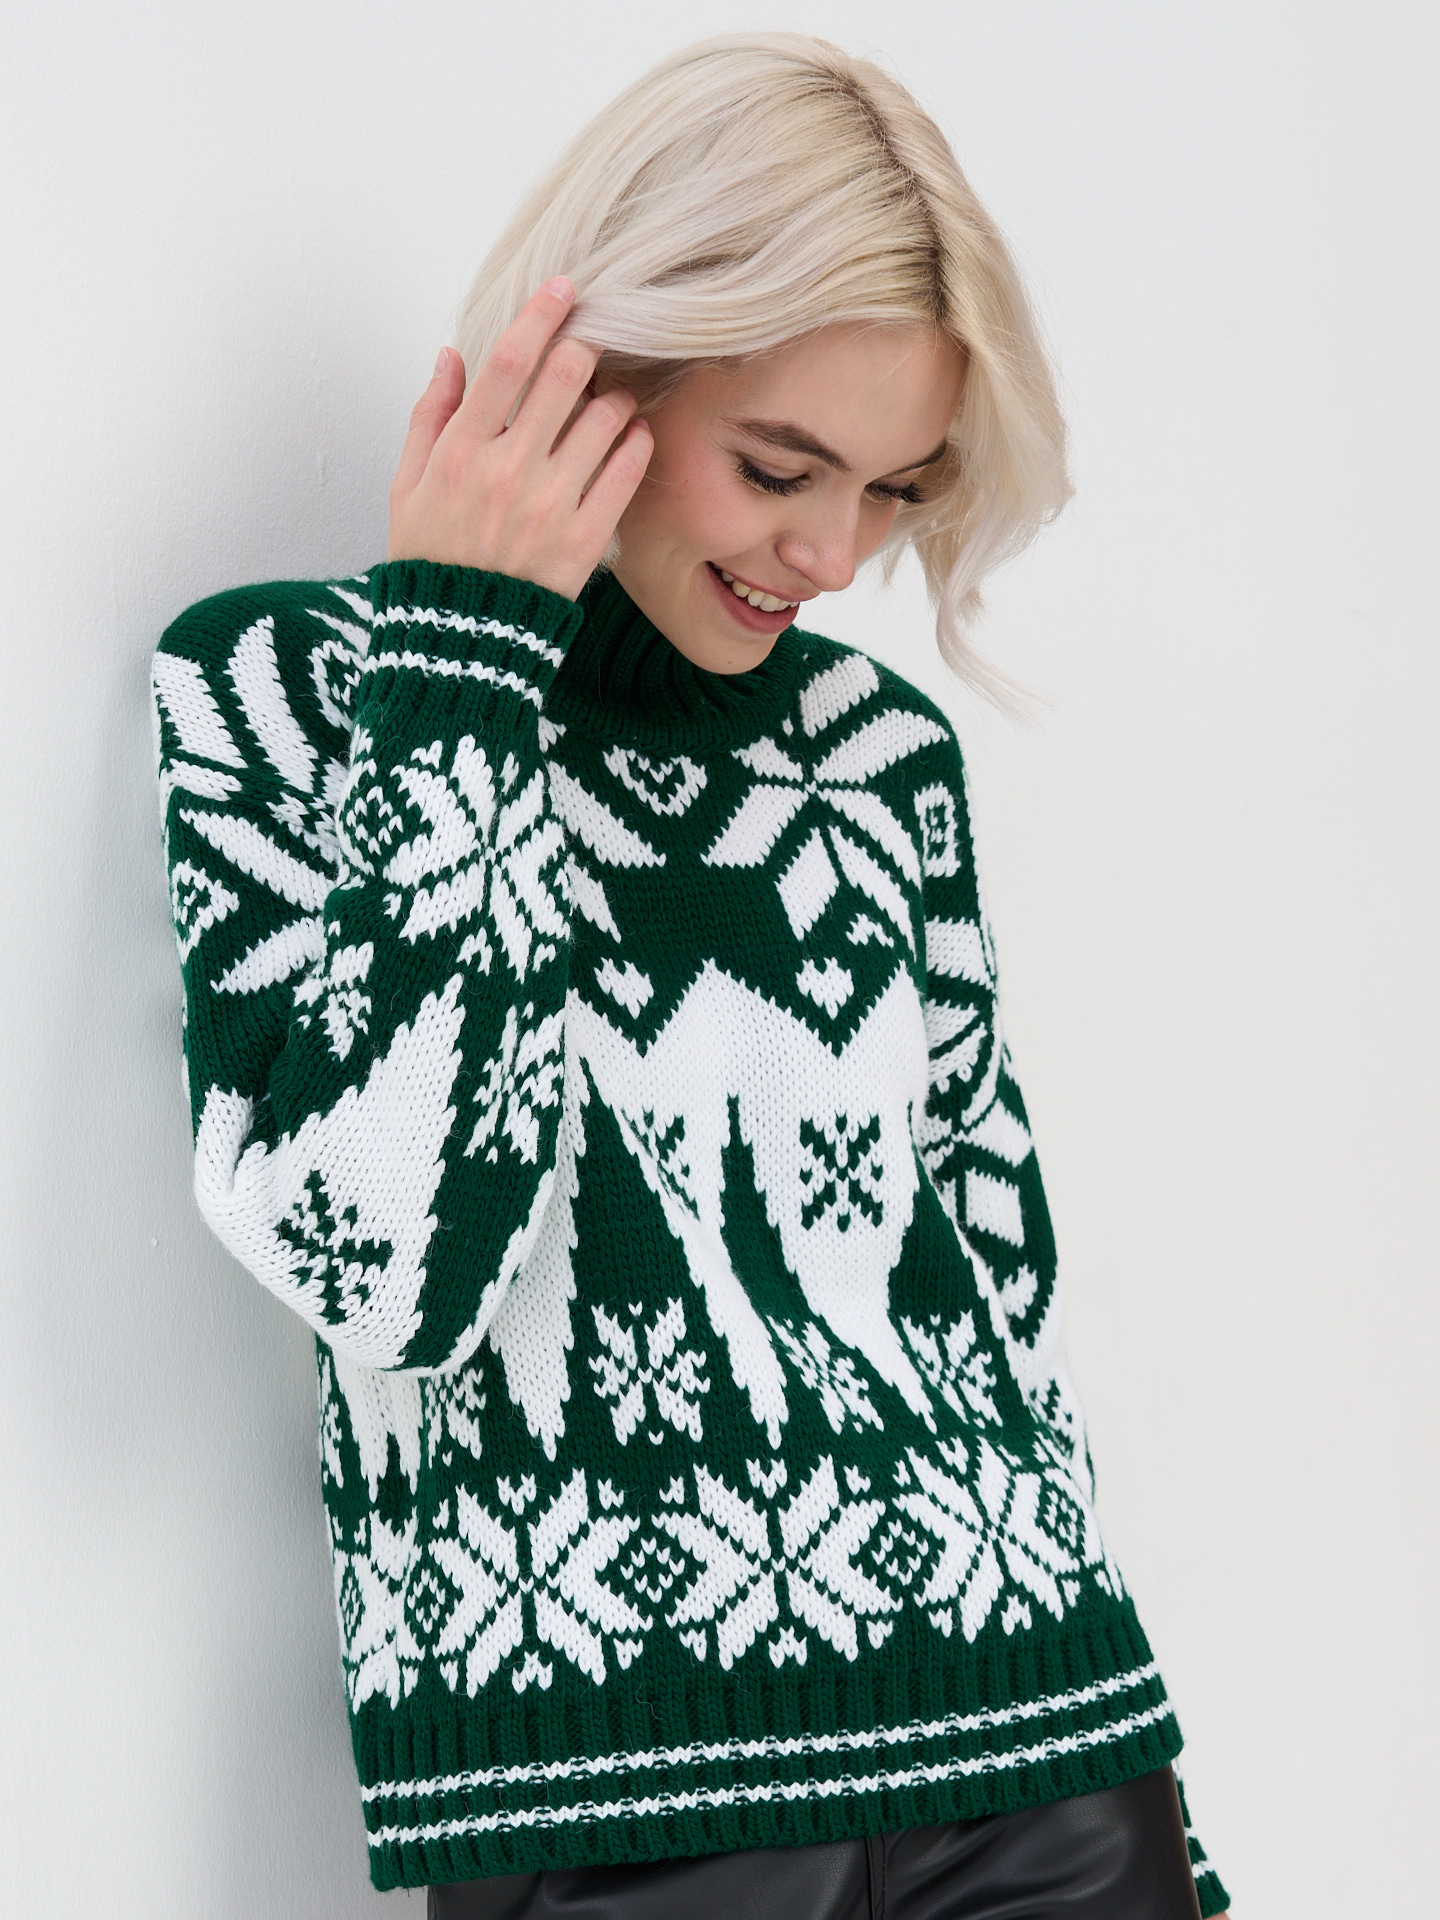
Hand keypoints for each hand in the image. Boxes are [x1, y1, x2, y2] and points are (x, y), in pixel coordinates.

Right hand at [387, 278, 652, 600]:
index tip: (568, 288)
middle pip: (566, 376)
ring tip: (612, 402)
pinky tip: (633, 436)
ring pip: (605, 420)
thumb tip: (452, 354)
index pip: (509, 359)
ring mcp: (551, 504)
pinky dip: (636, 444)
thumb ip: (430, 415)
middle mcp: (508, 469)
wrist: (459, 639)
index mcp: (461, 449)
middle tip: (599, 341)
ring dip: (616, 398)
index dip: (543, 312)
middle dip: (589, 346)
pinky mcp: (585, 539)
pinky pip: (625, 474)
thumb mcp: (407, 485)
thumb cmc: (430, 558)